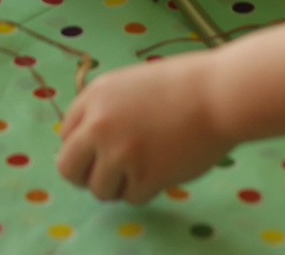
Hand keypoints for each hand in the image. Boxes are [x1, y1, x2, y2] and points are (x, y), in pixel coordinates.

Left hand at [58, 51, 237, 203]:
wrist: (218, 95)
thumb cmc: (181, 87)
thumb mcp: (128, 86)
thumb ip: (103, 112)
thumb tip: (86, 147)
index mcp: (93, 97)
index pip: (66, 136)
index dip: (85, 148)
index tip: (103, 151)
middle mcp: (99, 126)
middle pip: (68, 170)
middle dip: (87, 175)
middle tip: (110, 174)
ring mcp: (120, 153)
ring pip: (99, 190)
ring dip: (119, 186)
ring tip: (144, 167)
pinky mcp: (145, 177)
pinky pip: (132, 198)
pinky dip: (147, 190)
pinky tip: (163, 169)